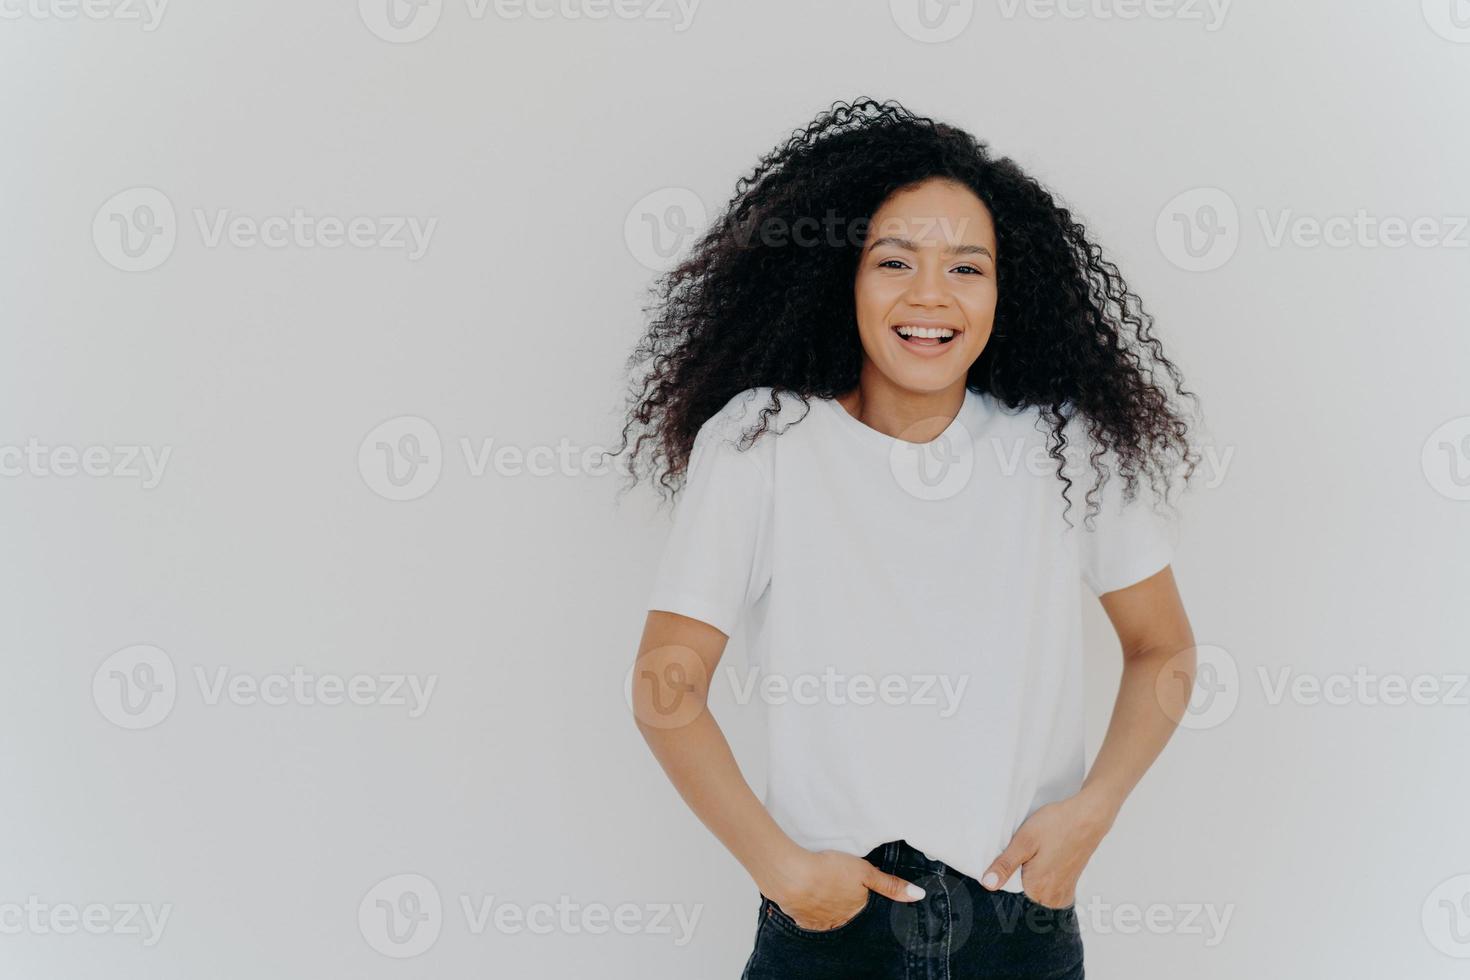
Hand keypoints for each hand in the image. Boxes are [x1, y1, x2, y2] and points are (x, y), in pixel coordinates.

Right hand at [760, 849, 925, 931]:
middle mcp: (839, 921)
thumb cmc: (830, 870)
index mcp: (856, 910)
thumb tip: (919, 895)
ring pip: (827, 916)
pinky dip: (808, 909)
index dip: (859, 895)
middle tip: (835, 885)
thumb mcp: (865, 872)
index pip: (862, 907)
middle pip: (845, 913)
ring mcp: (818, 922)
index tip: (852, 886)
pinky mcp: (799, 919)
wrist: (792, 876)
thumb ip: (890, 885)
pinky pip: (807, 918)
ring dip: (825, 905)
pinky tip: (806, 897)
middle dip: (843, 903)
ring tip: (821, 889)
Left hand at [980, 794, 1115, 908]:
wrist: (1088, 817)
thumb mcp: (1024, 841)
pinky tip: (1049, 856)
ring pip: (1037, 887)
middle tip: (1032, 850)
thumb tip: (988, 883)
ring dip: (1035, 872)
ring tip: (1043, 852)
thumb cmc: (1057, 825)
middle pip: (1025, 890)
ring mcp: (1064, 893)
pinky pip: (1049, 885)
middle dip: (1023, 872)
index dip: (1009, 869)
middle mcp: (1052, 898)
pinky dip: (1046, 872)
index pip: (1010, 888)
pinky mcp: (1071, 885)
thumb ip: (1005, 865)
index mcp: (1038, 890)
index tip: (1019, 853)